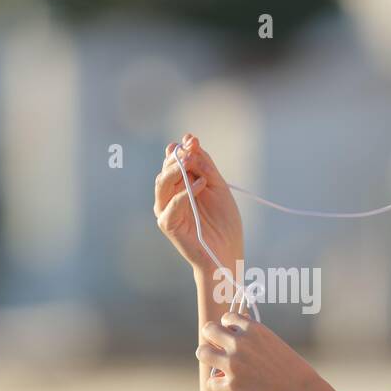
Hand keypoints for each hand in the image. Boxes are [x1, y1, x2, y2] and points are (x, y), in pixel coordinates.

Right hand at [154, 134, 243, 274]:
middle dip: (177, 157)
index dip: (182, 148)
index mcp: (181, 185)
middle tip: (191, 149)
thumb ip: (205, 166)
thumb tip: (190, 141)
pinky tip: (200, 185)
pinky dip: (184, 193)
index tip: (192, 139)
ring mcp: (167, 209)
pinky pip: (171, 205)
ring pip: (162, 183)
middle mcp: (170, 195)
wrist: (227, 251)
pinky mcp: (168, 224)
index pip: (174, 161)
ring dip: (176, 170)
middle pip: (166, 169)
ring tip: (191, 161)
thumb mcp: (217, 186)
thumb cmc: (223, 222)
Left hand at [195, 311, 330, 390]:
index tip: (231, 337)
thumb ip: (253, 334)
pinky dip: (218, 386)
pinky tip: (229, 387)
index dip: (226, 328)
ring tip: (219, 366)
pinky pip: (210, 382)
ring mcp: (233, 364)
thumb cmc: (291, 369)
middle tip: (217, 349)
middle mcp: (240, 343)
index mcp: (253, 329)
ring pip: (202, 353)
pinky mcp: (231, 385)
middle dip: (211, 339)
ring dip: (209, 358)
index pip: (226, 318)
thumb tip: (238, 325)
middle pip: (208, 330)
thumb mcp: (274, 342)